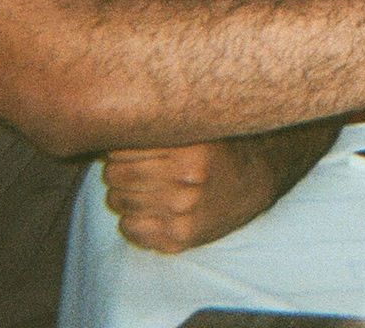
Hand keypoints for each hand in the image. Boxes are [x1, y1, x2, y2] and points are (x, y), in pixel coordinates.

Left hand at [102, 140, 280, 252]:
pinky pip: (128, 228)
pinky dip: (132, 218)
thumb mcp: (196, 126)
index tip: (133, 145)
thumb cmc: (219, 145)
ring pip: (116, 201)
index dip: (122, 145)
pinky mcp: (178, 239)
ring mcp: (182, 214)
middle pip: (114, 174)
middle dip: (120, 168)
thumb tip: (108, 125)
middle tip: (138, 165)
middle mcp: (186, 183)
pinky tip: (151, 208)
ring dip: (125, 192)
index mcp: (189, 151)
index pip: (121, 147)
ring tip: (147, 185)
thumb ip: (159, 124)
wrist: (257, 179)